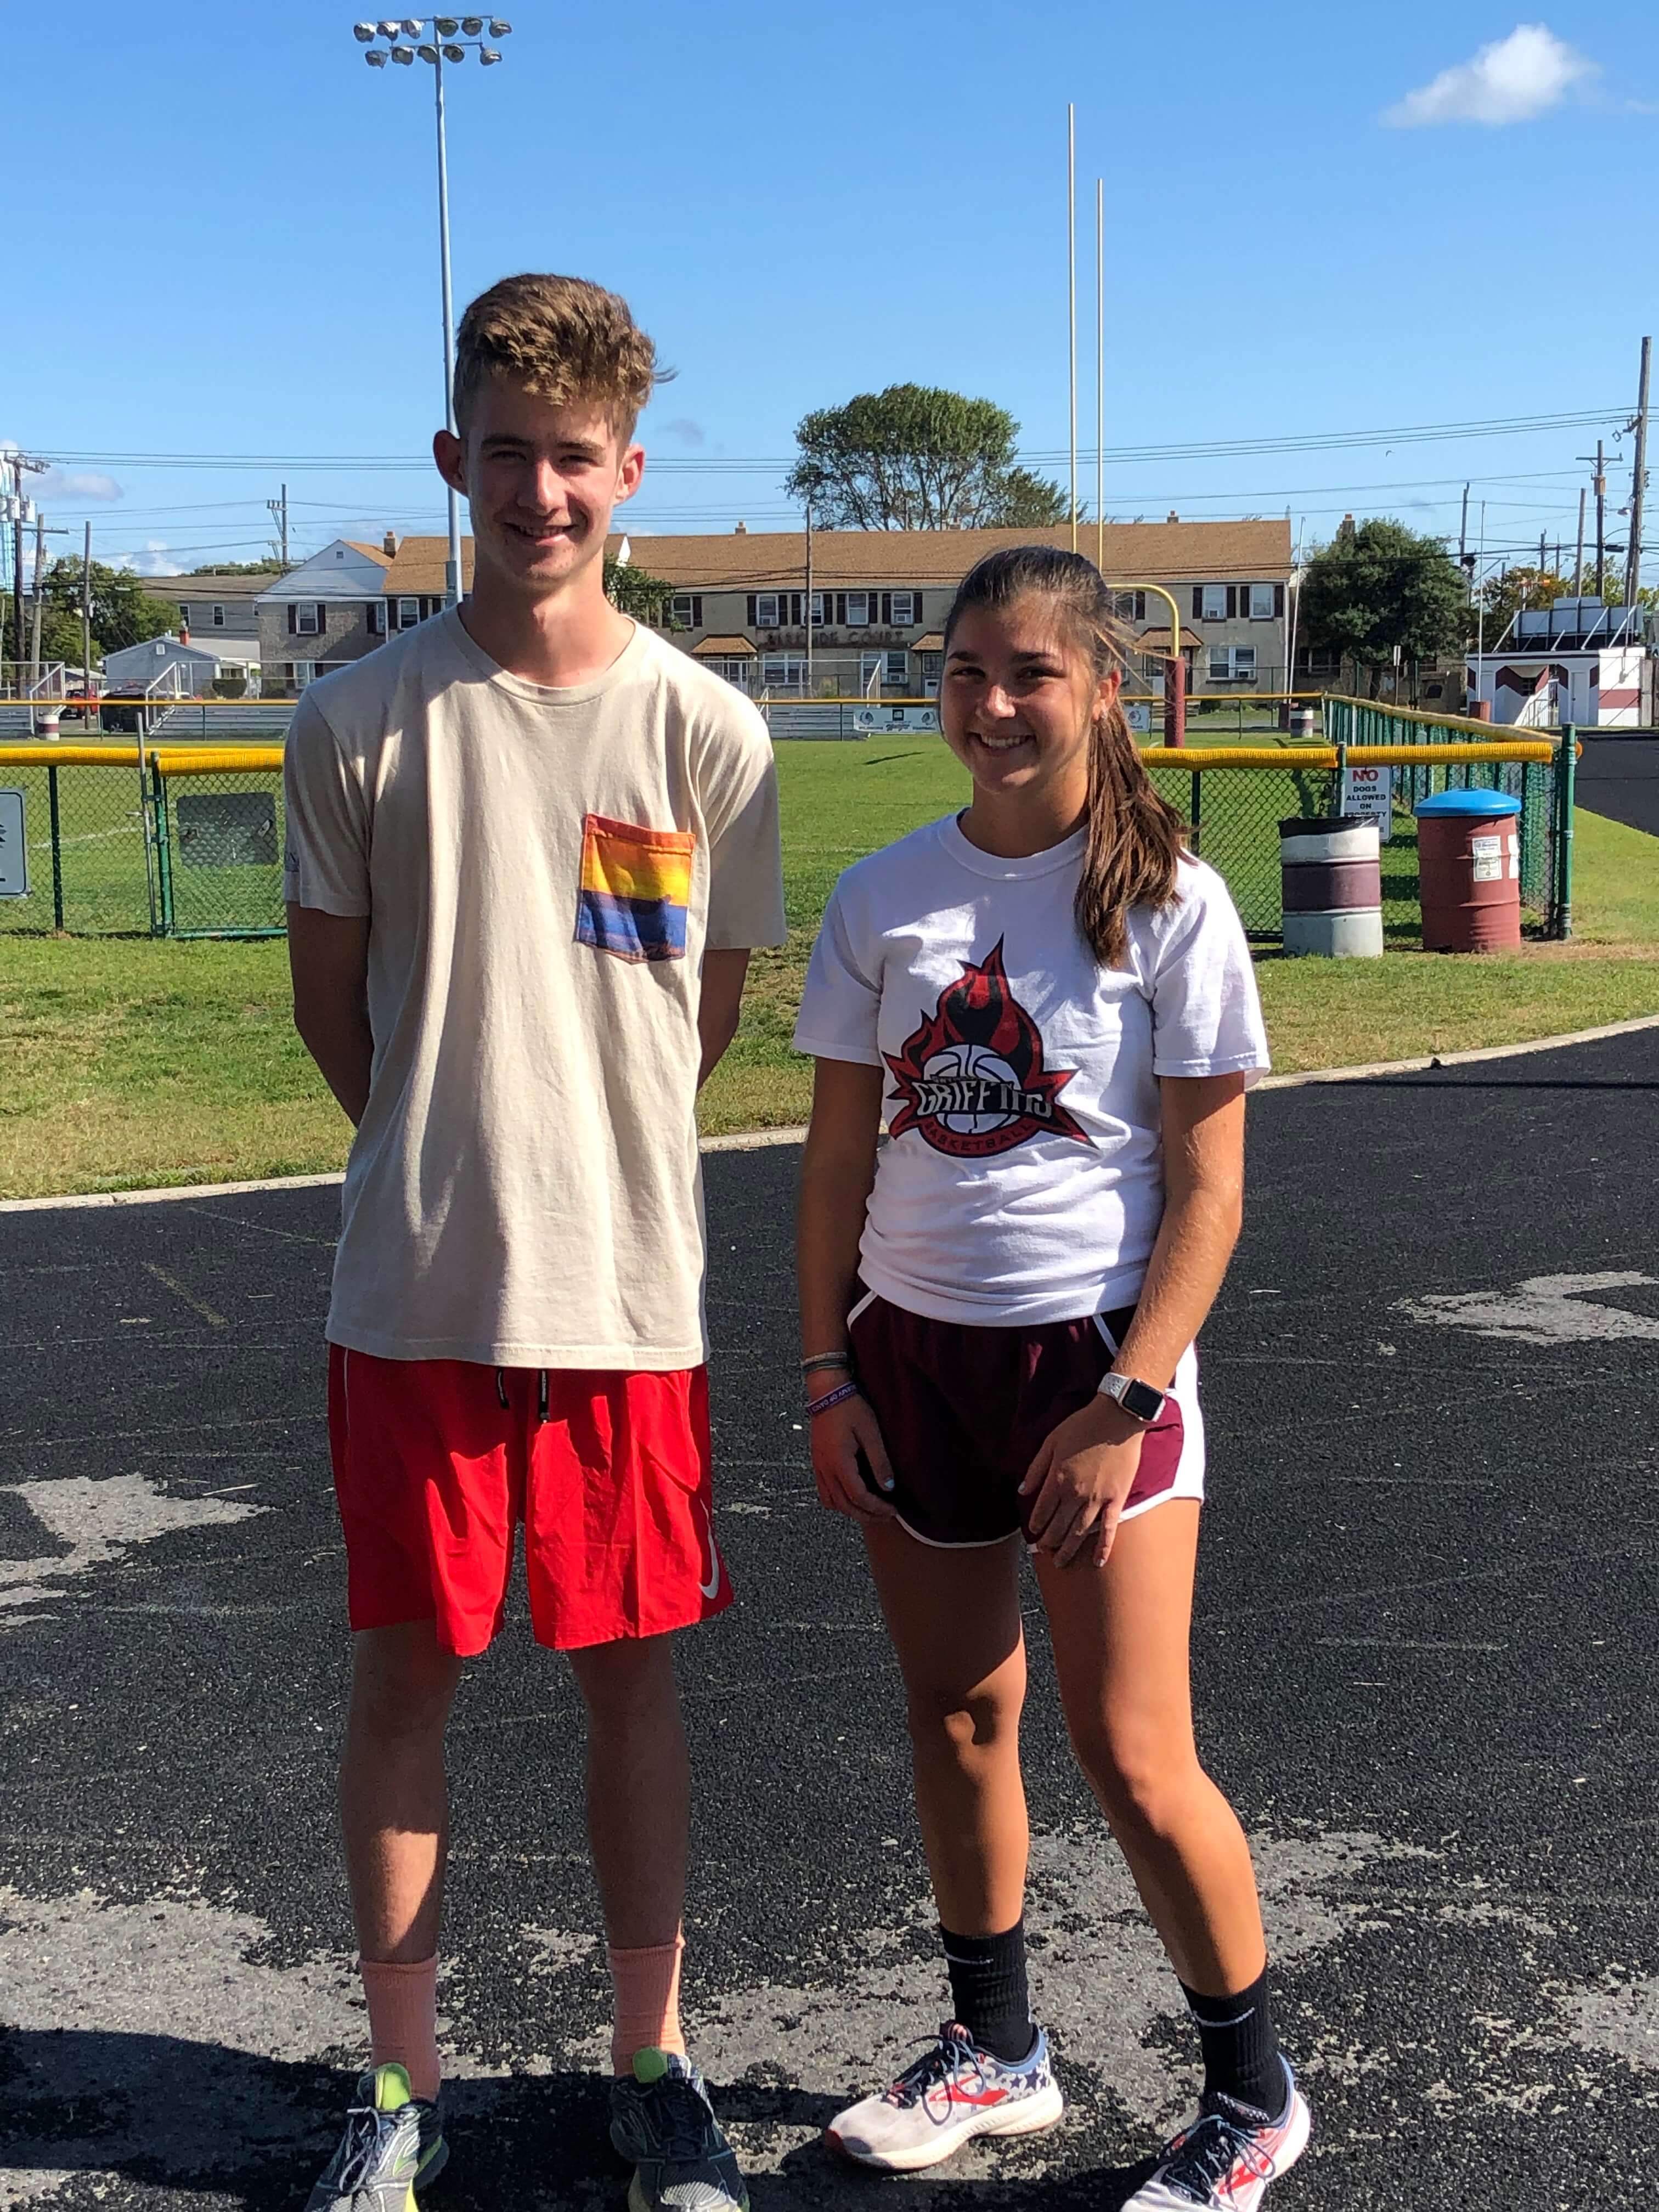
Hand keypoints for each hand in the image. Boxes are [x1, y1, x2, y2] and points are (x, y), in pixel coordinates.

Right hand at [810, 1392, 897, 1522]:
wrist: (827, 1392)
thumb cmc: (850, 1408)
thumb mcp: (871, 1432)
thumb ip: (880, 1461)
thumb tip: (889, 1487)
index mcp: (840, 1462)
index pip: (858, 1496)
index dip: (877, 1508)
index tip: (893, 1509)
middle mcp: (826, 1469)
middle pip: (845, 1505)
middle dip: (867, 1515)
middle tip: (886, 1515)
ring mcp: (818, 1467)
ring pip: (832, 1503)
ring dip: (852, 1511)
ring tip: (871, 1510)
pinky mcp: (817, 1463)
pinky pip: (824, 1492)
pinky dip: (838, 1502)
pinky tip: (851, 1498)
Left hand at [1019, 1398, 1145, 1568]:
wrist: (1118, 1418)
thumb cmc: (1082, 1425)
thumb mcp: (1051, 1441)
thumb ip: (1036, 1469)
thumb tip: (1022, 1491)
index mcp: (1057, 1479)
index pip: (1041, 1511)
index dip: (1035, 1524)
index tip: (1032, 1532)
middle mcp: (1075, 1494)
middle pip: (1058, 1526)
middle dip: (1048, 1542)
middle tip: (1043, 1551)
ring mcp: (1097, 1499)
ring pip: (1079, 1532)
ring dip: (1068, 1550)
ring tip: (1060, 1563)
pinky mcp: (1116, 1499)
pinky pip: (1109, 1529)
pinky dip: (1103, 1548)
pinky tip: (1097, 1562)